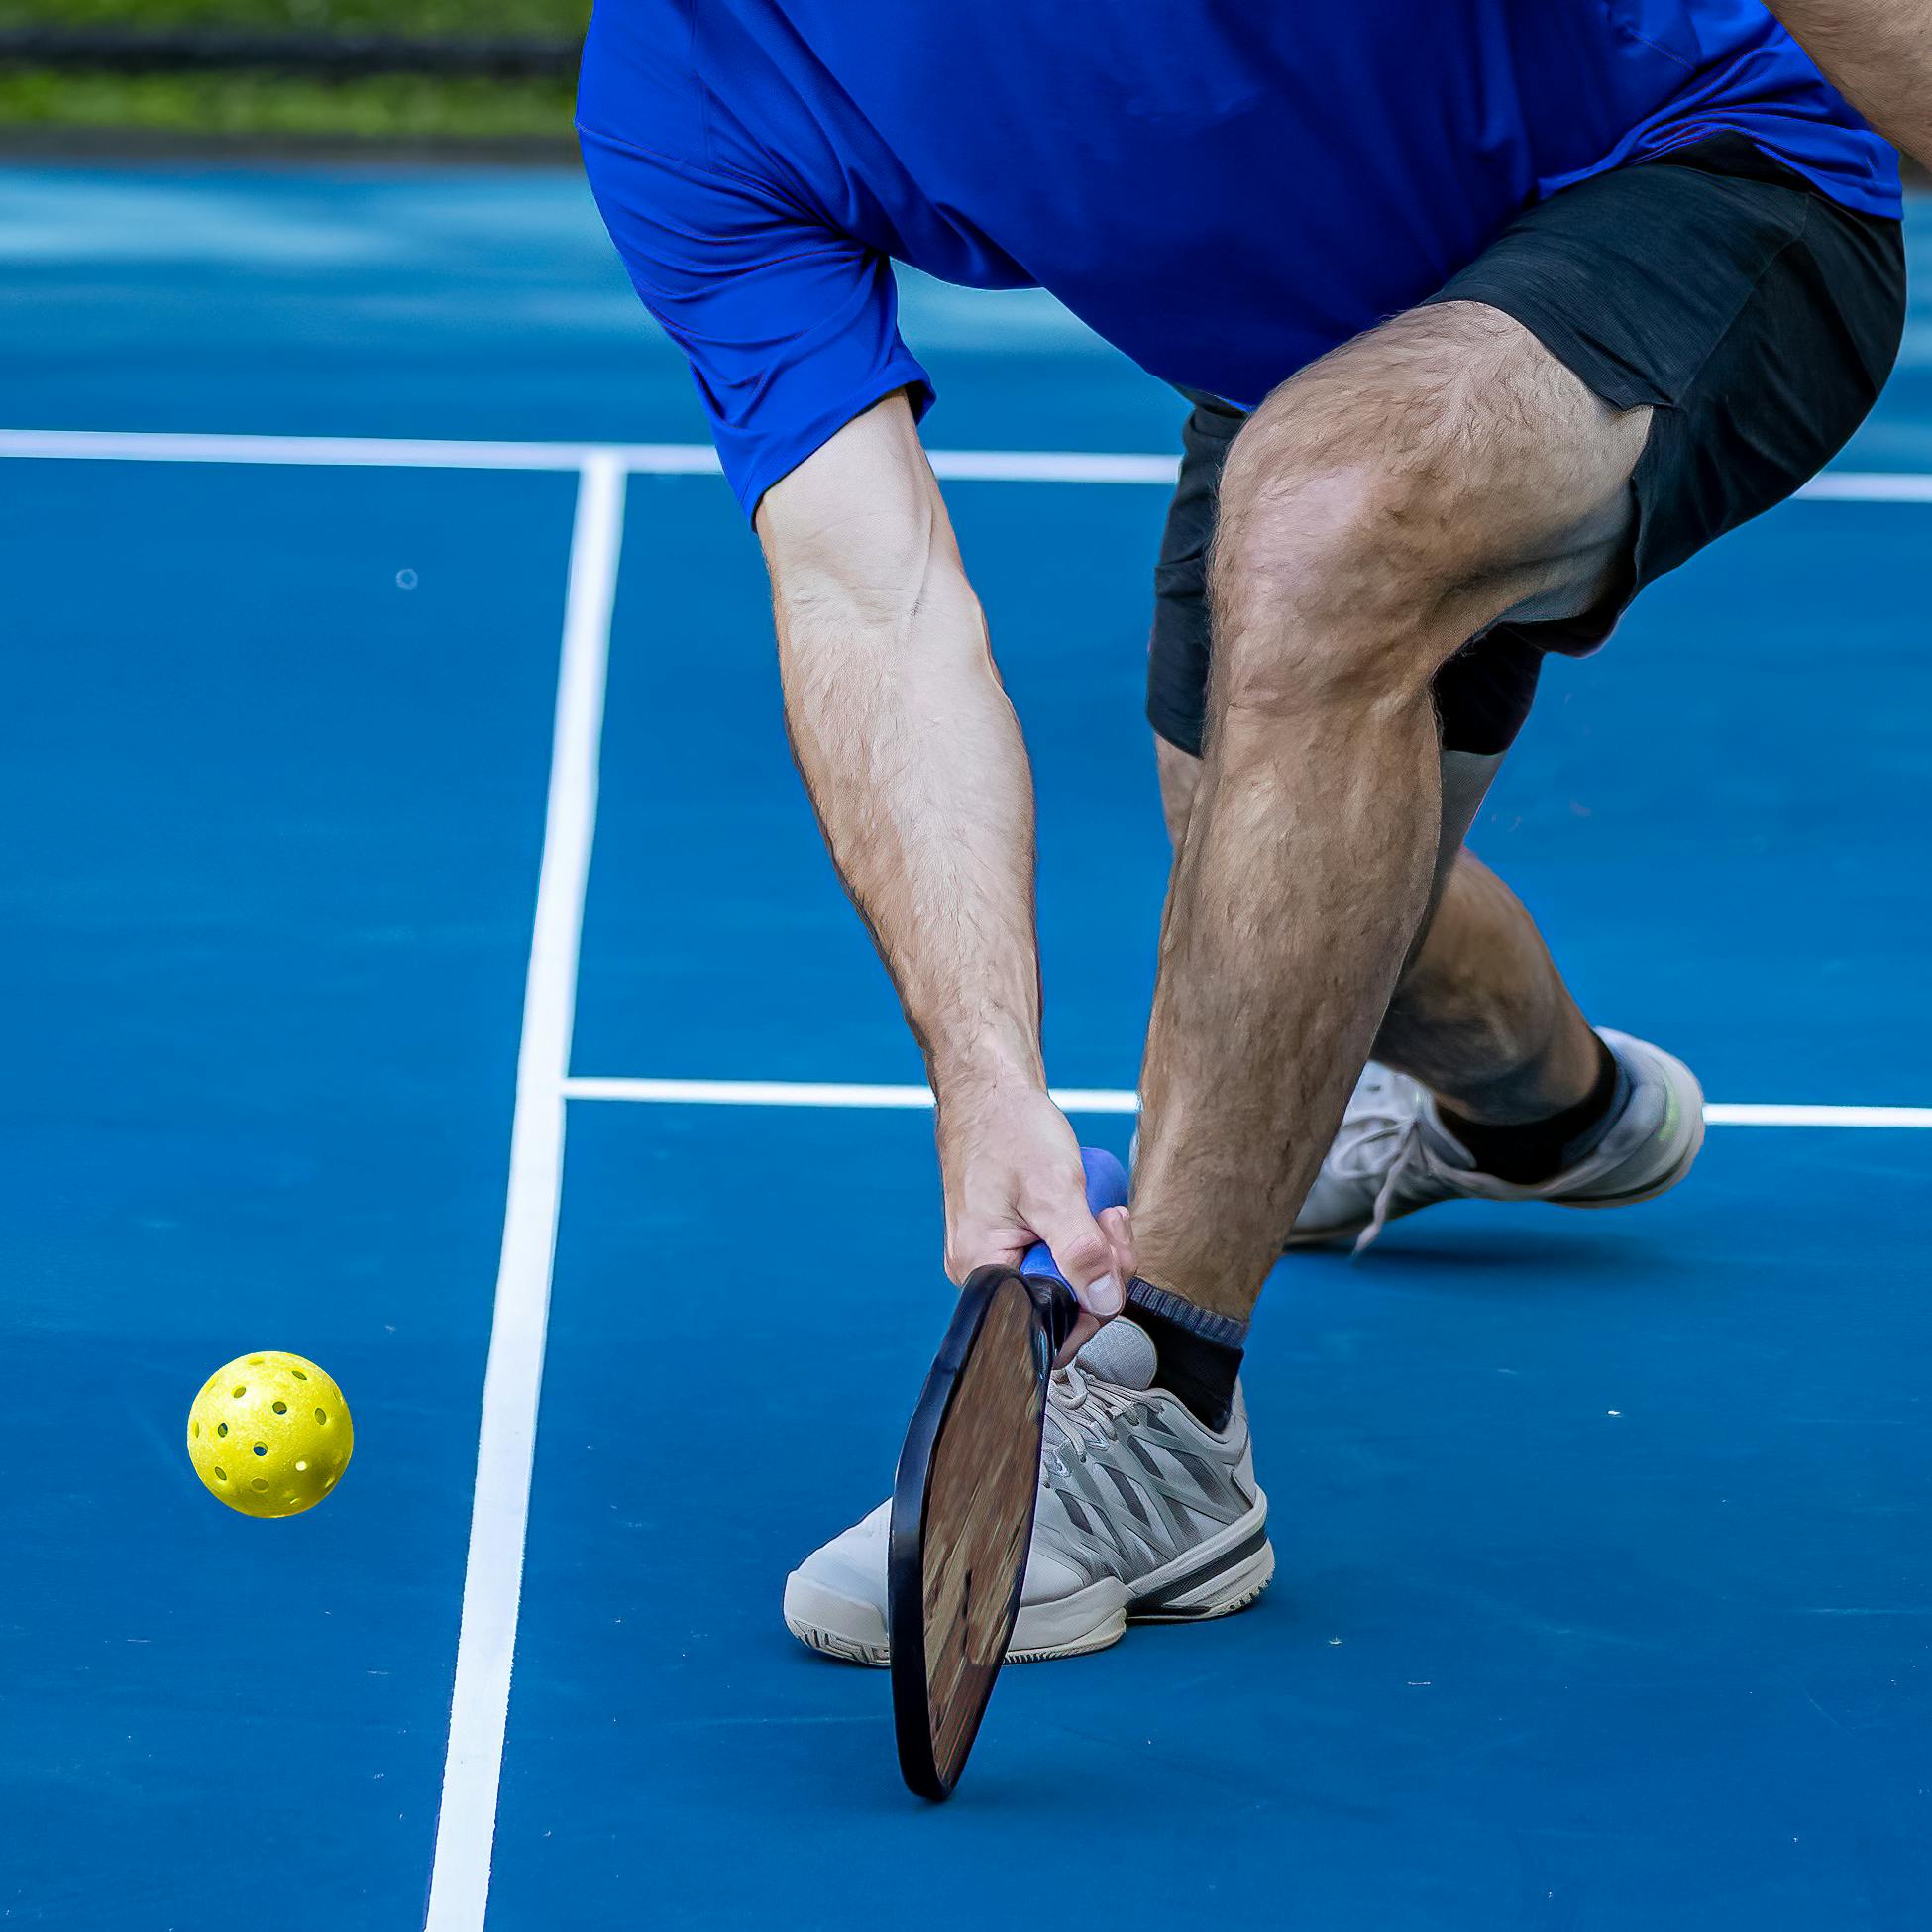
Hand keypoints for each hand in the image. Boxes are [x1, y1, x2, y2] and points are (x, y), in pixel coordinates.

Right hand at [936, 1081, 1136, 1364]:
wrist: (991, 1089)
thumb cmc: (1008, 1128)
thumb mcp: (1054, 1190)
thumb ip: (1081, 1251)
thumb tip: (1105, 1303)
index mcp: (983, 1269)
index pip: (1049, 1323)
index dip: (1092, 1301)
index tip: (1110, 1260)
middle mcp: (985, 1270)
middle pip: (1063, 1302)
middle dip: (1101, 1267)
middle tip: (1108, 1220)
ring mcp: (999, 1254)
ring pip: (1068, 1277)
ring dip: (1097, 1247)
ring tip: (1099, 1207)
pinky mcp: (1014, 1238)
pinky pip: (1059, 1255)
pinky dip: (1083, 1235)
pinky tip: (1088, 1207)